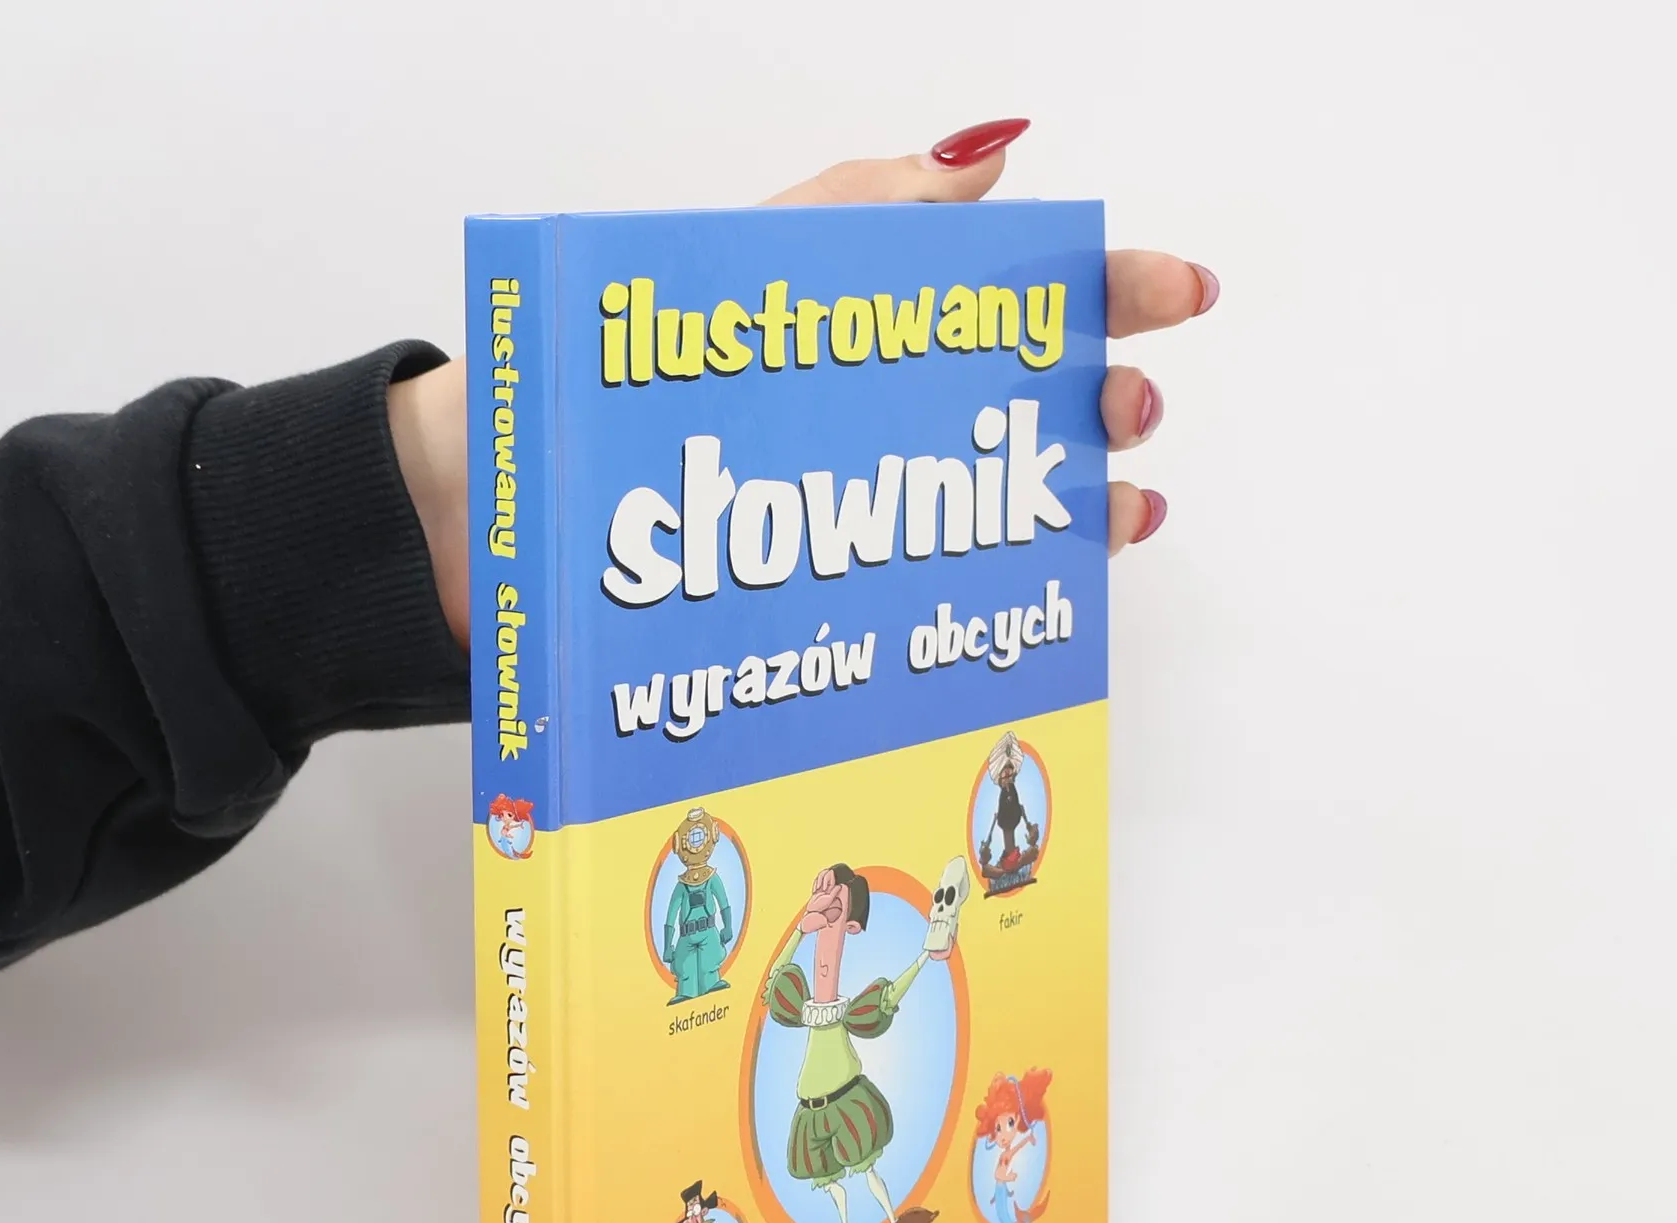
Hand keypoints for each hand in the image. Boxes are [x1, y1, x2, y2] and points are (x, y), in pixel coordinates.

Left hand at [390, 119, 1217, 647]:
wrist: (498, 511)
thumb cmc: (605, 377)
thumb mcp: (748, 269)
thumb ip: (868, 211)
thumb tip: (992, 159)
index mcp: (862, 332)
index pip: (1010, 299)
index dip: (1107, 291)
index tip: (1178, 295)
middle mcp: (867, 425)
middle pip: (1017, 409)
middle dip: (1097, 403)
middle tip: (1118, 410)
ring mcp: (847, 518)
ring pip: (991, 513)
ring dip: (1072, 508)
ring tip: (1111, 508)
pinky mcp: (818, 609)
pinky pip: (926, 605)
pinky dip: (993, 603)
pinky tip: (1028, 606)